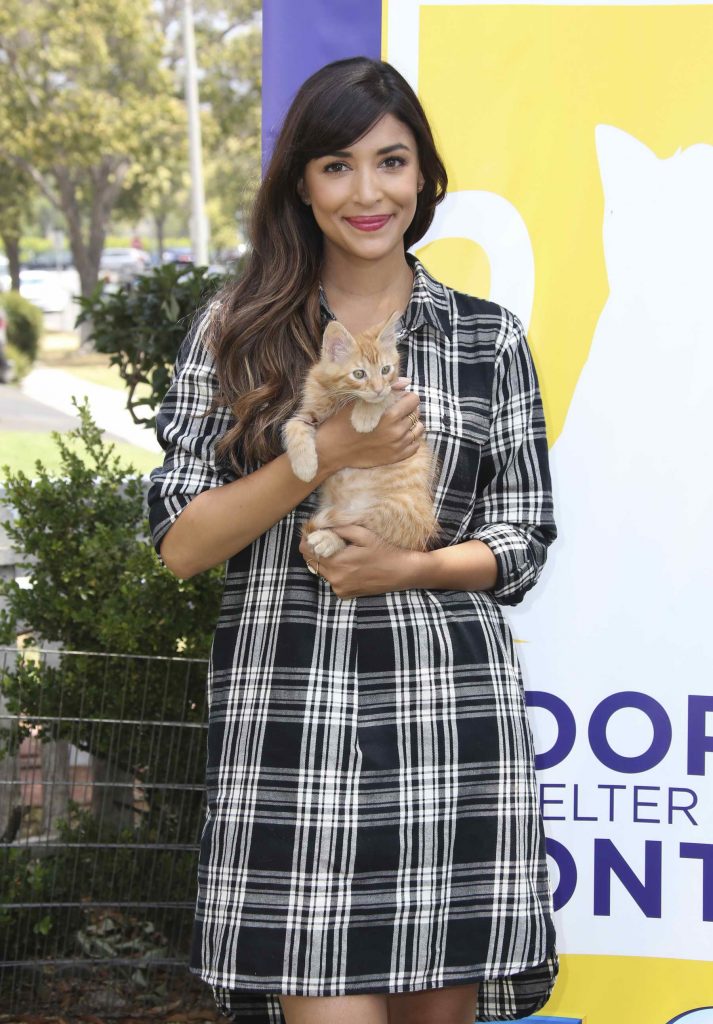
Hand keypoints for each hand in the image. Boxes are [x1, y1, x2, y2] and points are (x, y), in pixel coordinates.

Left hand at [299, 524, 420, 598]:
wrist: (401, 572)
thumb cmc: (384, 550)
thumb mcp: (363, 534)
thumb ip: (340, 529)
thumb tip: (321, 526)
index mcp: (336, 562)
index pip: (306, 550)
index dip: (308, 539)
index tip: (314, 531)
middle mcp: (334, 578)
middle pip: (311, 560)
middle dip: (316, 548)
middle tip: (328, 539)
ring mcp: (339, 588)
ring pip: (321, 570)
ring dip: (325, 560)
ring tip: (341, 551)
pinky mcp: (344, 594)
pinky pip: (331, 580)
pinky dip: (335, 571)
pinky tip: (349, 565)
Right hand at [314, 377, 424, 474]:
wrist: (332, 449)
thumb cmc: (343, 422)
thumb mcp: (361, 402)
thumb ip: (386, 391)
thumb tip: (406, 381)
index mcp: (390, 415)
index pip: (414, 400)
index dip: (406, 396)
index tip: (398, 399)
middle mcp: (397, 431)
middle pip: (416, 413)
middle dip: (407, 409)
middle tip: (394, 410)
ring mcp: (397, 446)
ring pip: (418, 430)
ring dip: (411, 424)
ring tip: (397, 423)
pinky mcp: (395, 457)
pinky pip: (414, 446)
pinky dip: (410, 439)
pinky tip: (398, 436)